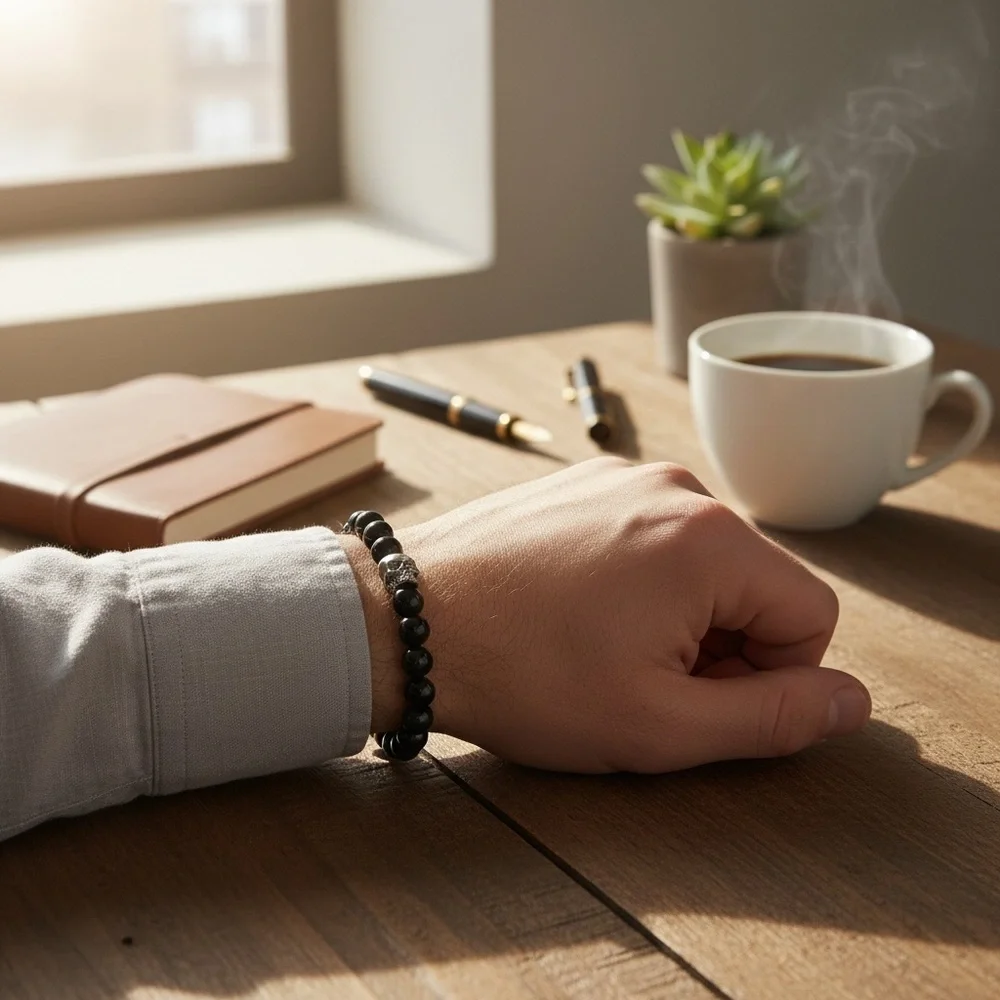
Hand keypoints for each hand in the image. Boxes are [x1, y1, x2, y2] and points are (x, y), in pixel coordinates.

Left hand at [346, 458, 870, 771]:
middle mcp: (676, 488)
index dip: (768, 678)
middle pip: (755, 584)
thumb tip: (852, 701)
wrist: (404, 620)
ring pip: (701, 563)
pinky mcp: (584, 483)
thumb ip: (774, 718)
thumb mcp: (659, 724)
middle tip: (639, 680)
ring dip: (674, 617)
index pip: (810, 617)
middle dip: (718, 646)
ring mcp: (624, 476)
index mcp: (711, 540)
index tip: (694, 698)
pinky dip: (633, 583)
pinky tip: (575, 612)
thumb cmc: (522, 675)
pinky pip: (648, 537)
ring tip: (599, 648)